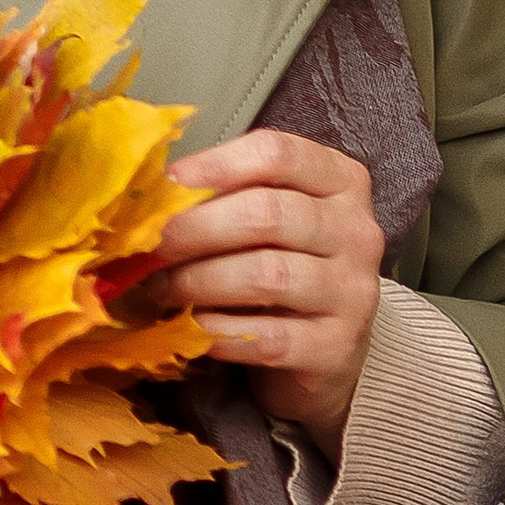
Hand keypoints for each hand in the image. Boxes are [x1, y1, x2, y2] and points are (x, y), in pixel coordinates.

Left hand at [142, 129, 384, 461]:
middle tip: (148, 246)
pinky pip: (268, 336)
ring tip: (162, 289)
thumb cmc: (284, 267)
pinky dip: (220, 331)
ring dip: (199, 281)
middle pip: (266, 213)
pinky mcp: (337, 347)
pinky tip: (193, 328)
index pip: (275, 154)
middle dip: (194, 229)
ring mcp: (354, 291)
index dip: (211, 166)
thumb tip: (148, 195)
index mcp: (339, 181)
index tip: (164, 187)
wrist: (327, 351)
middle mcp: (356, 231)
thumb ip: (223, 197)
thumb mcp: (267, 220)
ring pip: (267, 274)